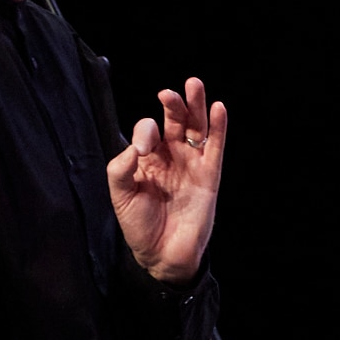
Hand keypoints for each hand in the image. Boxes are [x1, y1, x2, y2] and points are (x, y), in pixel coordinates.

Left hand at [109, 76, 225, 284]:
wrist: (162, 255)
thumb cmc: (139, 226)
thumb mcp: (120, 196)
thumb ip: (121, 169)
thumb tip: (136, 147)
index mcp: (146, 159)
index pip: (147, 131)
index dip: (145, 132)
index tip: (142, 150)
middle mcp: (170, 157)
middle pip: (175, 121)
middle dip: (173, 104)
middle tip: (168, 93)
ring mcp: (191, 165)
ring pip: (196, 128)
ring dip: (196, 106)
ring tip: (194, 85)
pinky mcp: (209, 176)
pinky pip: (215, 148)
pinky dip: (218, 128)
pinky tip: (218, 109)